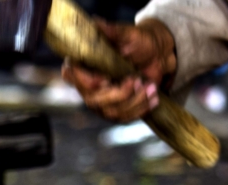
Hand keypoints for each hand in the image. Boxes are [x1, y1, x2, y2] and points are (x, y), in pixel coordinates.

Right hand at [61, 18, 176, 122]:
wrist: (156, 55)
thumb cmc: (139, 42)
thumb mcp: (128, 34)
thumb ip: (113, 31)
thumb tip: (98, 23)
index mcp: (85, 64)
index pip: (71, 75)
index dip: (86, 81)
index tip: (105, 79)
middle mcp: (87, 85)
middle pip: (94, 100)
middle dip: (119, 94)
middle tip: (136, 80)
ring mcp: (100, 101)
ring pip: (112, 111)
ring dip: (134, 101)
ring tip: (150, 86)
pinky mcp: (115, 110)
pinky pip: (124, 117)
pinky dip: (140, 109)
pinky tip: (153, 98)